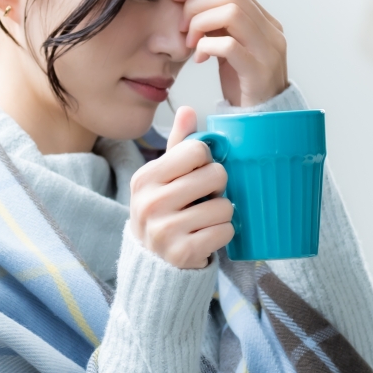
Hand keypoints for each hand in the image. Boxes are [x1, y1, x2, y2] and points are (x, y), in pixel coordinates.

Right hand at [128, 106, 233, 269]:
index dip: (206, 160)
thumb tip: (188, 110)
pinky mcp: (182, 253)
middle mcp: (151, 203)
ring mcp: (165, 230)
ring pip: (225, 206)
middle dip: (219, 187)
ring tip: (205, 220)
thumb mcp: (164, 177)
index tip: (198, 174)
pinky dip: (223, 233)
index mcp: (146, 178)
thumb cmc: (164, 212)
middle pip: (216, 175)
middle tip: (205, 198)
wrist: (153, 262)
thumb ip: (179, 145)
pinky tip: (207, 236)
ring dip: (222, 213)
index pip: (197, 150)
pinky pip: (226, 231)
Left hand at [170, 0, 287, 106]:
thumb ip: (219, 26)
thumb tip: (191, 3)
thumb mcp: (230, 48)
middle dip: (197, 4)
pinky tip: (198, 58)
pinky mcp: (258, 71)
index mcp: (266, 22)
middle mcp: (271, 31)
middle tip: (181, 25)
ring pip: (231, 13)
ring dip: (200, 23)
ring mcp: (268, 50)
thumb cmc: (241, 85)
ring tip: (189, 42)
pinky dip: (206, 46)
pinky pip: (229, 45)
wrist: (260, 121)